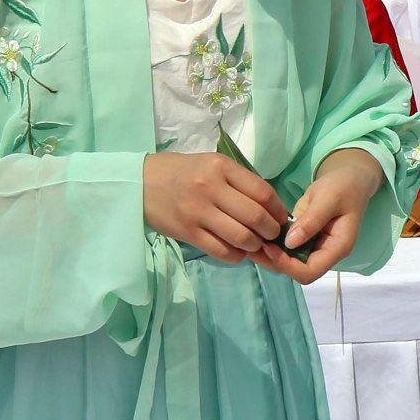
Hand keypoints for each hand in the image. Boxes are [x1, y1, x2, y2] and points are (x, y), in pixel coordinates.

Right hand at [143, 151, 287, 263]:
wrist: (138, 183)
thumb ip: (238, 182)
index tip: (281, 219)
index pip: (263, 192)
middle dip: (271, 231)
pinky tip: (237, 251)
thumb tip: (270, 207)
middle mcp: (211, 188)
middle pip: (255, 217)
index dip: (278, 210)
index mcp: (221, 167)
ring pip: (241, 237)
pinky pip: (221, 250)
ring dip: (255, 245)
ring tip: (255, 244)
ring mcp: (198, 211)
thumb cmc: (180, 173)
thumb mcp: (211, 165)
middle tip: (272, 236)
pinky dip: (236, 255)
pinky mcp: (187, 231)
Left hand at [252, 147, 382, 283]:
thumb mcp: (329, 198)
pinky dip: (271, 244)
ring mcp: (315, 248)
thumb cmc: (344, 186)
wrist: (350, 179)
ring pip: (289, 263)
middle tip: (250, 244)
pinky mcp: (305, 240)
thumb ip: (311, 220)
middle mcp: (326, 253)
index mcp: (337, 248)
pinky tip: (256, 234)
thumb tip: (289, 243)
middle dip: (273, 262)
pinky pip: (287, 249)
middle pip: (297, 272)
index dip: (287, 264)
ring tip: (248, 240)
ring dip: (268, 256)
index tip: (269, 246)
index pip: (310, 271)